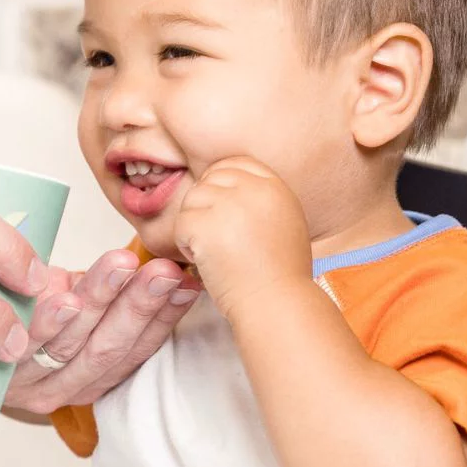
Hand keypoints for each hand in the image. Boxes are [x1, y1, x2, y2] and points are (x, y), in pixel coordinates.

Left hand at [0, 248, 199, 418]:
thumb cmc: (30, 316)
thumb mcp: (79, 306)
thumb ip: (114, 291)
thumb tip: (174, 261)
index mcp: (97, 376)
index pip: (139, 347)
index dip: (165, 315)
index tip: (187, 281)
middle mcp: (66, 387)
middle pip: (109, 347)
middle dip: (139, 305)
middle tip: (162, 272)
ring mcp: (28, 383)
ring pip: (71, 343)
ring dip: (100, 301)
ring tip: (121, 268)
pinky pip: (23, 344)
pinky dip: (46, 321)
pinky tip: (64, 298)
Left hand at [170, 156, 309, 316]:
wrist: (276, 302)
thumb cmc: (279, 276)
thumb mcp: (285, 224)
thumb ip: (262, 202)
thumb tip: (230, 193)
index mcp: (275, 187)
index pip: (236, 163)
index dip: (220, 182)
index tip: (217, 208)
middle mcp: (254, 189)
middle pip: (210, 178)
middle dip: (204, 205)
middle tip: (213, 236)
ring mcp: (230, 204)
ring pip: (192, 199)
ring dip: (194, 225)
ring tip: (212, 251)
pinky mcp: (207, 224)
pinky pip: (182, 223)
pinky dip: (186, 244)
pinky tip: (204, 260)